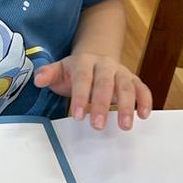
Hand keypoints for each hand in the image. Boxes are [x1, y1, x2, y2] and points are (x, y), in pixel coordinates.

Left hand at [34, 53, 151, 130]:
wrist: (96, 56)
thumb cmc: (76, 70)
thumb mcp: (59, 70)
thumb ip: (48, 74)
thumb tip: (38, 79)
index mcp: (84, 62)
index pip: (83, 79)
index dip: (80, 97)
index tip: (77, 116)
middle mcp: (105, 65)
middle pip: (105, 83)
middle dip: (102, 105)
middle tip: (98, 125)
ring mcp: (121, 72)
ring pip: (127, 86)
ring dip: (127, 106)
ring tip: (125, 126)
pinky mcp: (133, 80)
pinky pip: (142, 88)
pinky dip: (145, 100)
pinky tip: (144, 115)